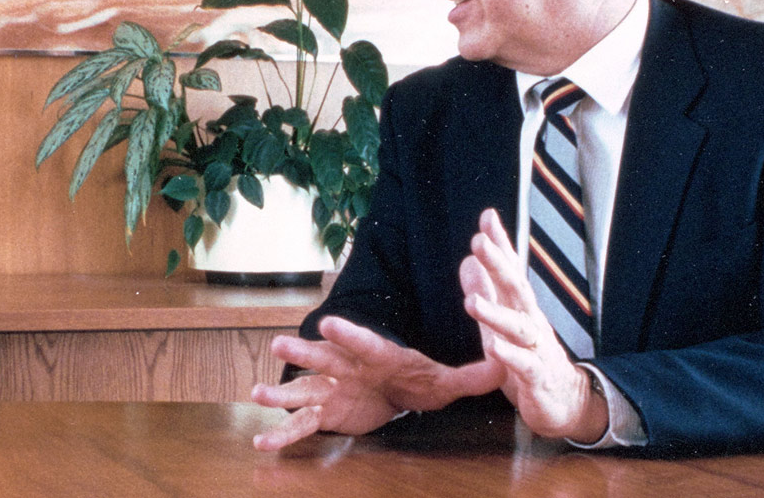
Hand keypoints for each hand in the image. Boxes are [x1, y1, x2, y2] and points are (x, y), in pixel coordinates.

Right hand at [250, 315, 502, 450]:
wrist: (392, 388)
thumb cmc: (416, 379)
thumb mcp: (446, 380)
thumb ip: (474, 375)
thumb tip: (507, 364)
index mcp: (376, 356)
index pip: (363, 343)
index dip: (346, 333)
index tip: (327, 321)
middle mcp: (347, 367)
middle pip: (323, 358)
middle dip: (303, 351)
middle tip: (280, 343)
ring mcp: (332, 389)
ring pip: (304, 388)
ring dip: (281, 390)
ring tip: (257, 392)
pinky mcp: (325, 413)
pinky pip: (301, 424)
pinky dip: (282, 434)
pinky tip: (262, 442)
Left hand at [460, 209, 607, 441]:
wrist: (566, 403)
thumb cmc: (530, 359)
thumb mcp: (501, 323)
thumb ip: (486, 292)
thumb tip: (468, 261)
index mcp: (521, 309)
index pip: (511, 270)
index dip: (501, 245)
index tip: (488, 217)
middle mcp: (532, 323)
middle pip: (517, 289)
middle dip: (500, 264)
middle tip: (479, 242)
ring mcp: (537, 350)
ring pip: (519, 327)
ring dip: (496, 313)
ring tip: (472, 301)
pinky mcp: (537, 378)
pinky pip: (524, 366)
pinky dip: (510, 356)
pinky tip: (494, 348)